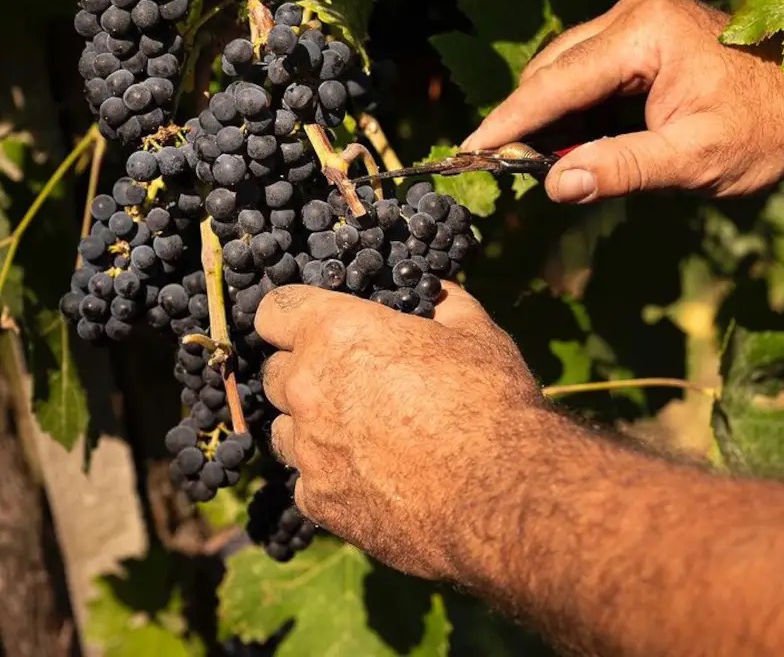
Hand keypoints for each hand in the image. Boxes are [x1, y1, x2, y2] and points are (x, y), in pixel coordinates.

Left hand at [254, 282, 539, 578]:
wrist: (498, 496)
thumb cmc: (491, 404)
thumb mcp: (477, 333)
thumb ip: (443, 304)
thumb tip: (433, 292)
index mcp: (337, 333)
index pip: (274, 310)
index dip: (293, 315)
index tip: (315, 324)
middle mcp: (308, 388)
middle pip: (276, 372)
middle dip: (307, 371)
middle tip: (358, 379)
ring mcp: (308, 450)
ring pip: (286, 428)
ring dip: (313, 424)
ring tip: (366, 432)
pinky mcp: (318, 502)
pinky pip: (309, 479)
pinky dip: (333, 474)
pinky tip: (377, 476)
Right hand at [461, 0, 783, 202]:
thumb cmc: (764, 131)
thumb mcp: (693, 159)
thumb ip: (622, 169)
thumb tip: (555, 186)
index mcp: (646, 31)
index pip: (558, 81)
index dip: (511, 121)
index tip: (469, 152)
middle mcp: (636, 11)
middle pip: (555, 68)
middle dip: (527, 119)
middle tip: (502, 170)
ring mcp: (642, 18)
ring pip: (569, 68)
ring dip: (553, 117)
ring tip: (538, 166)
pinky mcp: (648, 33)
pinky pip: (594, 70)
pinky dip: (578, 109)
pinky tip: (575, 146)